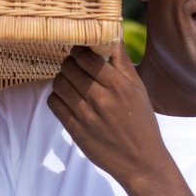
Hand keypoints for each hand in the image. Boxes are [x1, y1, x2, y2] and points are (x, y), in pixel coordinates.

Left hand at [46, 39, 165, 189]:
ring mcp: (86, 116)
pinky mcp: (74, 130)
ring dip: (62, 78)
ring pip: (58, 84)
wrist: (141, 162)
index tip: (82, 51)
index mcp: (120, 86)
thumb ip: (122, 62)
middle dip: (70, 63)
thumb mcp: (139, 89)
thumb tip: (111, 34)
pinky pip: (53, 103)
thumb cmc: (142, 122)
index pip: (87, 57)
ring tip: (71, 81)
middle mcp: (101, 99)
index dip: (80, 50)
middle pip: (69, 68)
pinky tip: (67, 97)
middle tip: (75, 66)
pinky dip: (57, 96)